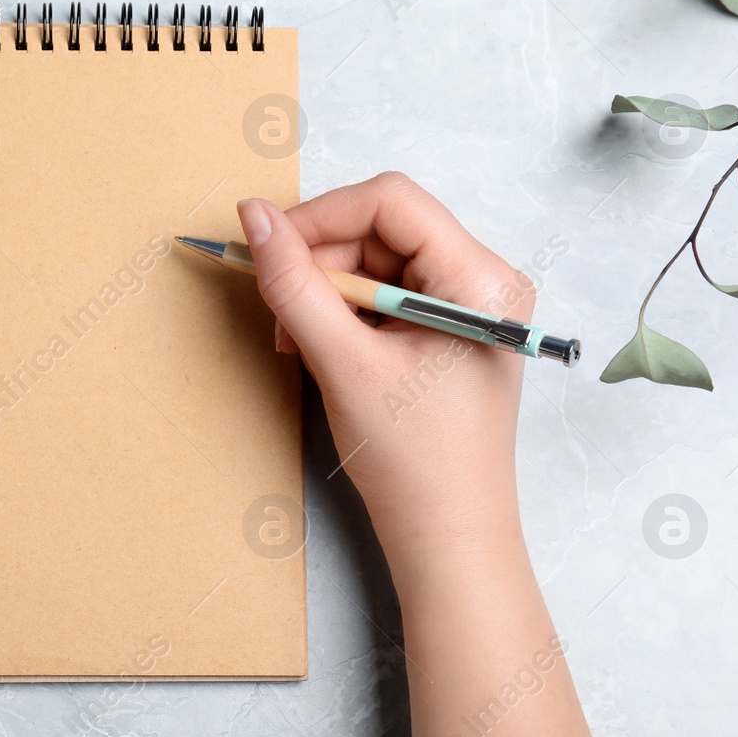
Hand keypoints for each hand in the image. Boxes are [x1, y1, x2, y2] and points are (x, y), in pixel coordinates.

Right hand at [237, 173, 534, 572]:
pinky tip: (323, 350)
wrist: (447, 535)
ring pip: (374, 262)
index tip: (268, 247)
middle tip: (281, 313)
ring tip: (299, 343)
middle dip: (320, 265)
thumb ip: (294, 283)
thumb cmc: (415, 462)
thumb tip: (253, 216)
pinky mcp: (447, 328)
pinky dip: (343, 315)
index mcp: (479, 278)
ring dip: (325, 293)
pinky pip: (383, 294)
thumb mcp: (342, 362)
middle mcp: (484, 280)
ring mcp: (466, 304)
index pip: (389, 201)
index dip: (320, 217)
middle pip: (380, 229)